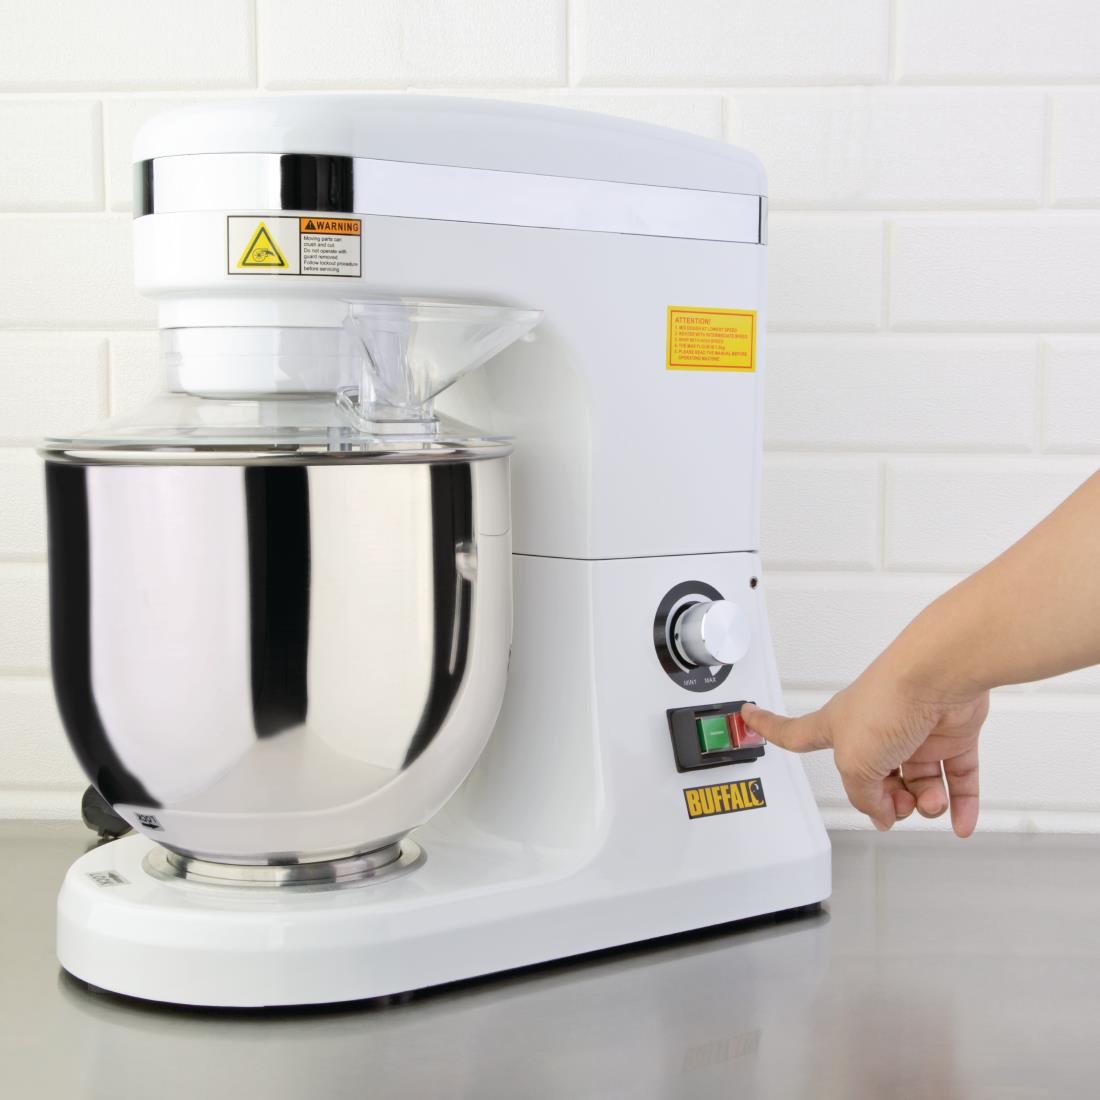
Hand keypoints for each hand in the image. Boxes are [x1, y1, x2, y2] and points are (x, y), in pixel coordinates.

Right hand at [741, 665, 989, 837]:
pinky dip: (961, 804)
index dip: (770, 729)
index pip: (795, 733)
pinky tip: (960, 823)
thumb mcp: (855, 764)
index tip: (750, 717)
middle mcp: (874, 729)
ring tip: (930, 803)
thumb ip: (863, 797)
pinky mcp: (950, 735)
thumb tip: (884, 814)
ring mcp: (913, 732)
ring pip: (918, 782)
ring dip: (925, 804)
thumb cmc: (888, 702)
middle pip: (873, 777)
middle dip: (887, 801)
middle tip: (897, 806)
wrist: (937, 679)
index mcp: (837, 727)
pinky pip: (957, 777)